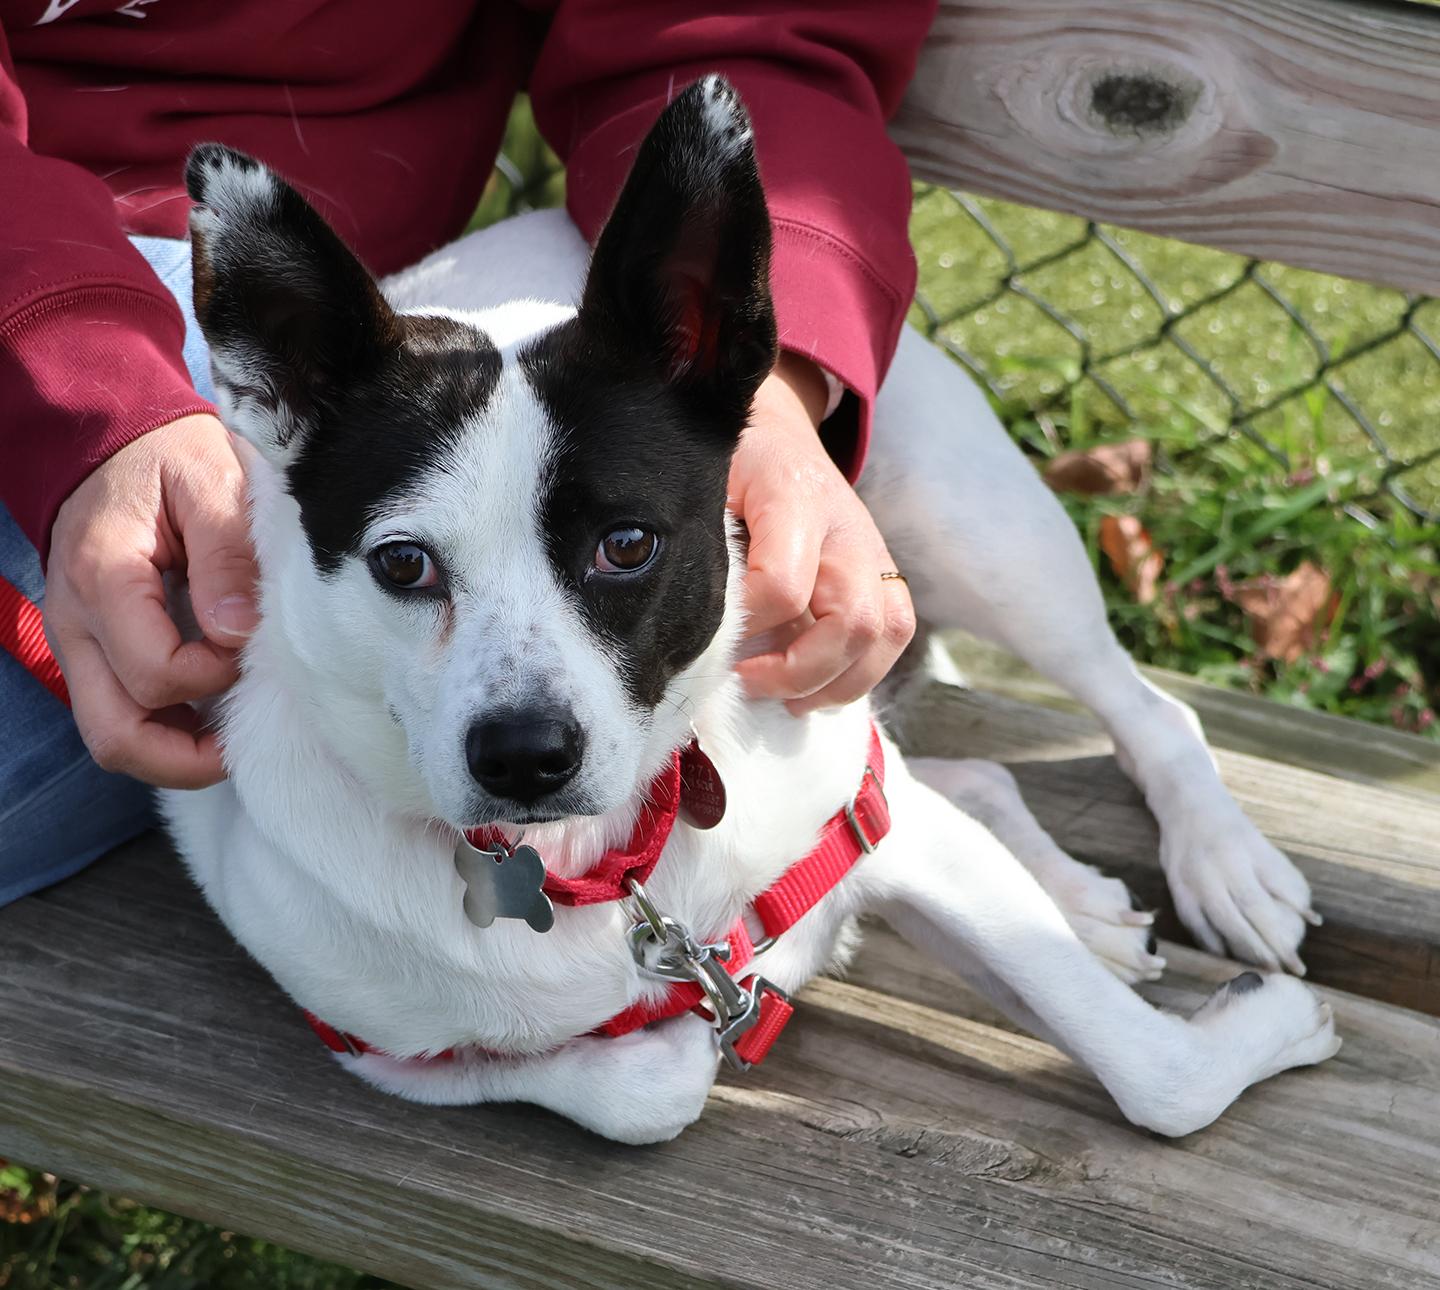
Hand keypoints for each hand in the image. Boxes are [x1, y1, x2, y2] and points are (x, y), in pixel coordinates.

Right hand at [45, 413, 258, 787]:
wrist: (114, 440)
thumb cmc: (168, 458)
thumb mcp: (211, 483)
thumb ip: (227, 556)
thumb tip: (237, 633)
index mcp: (103, 578)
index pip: (156, 674)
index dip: (214, 676)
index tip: (251, 646)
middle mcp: (76, 624)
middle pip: (116, 735)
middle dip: (188, 756)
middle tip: (246, 733)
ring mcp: (78, 645)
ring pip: (112, 737)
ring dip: (176, 753)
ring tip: (233, 732)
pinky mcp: (93, 652)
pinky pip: (118, 716)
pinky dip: (166, 732)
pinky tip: (212, 714)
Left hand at [731, 353, 914, 713]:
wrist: (776, 431)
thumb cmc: (729, 464)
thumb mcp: (702, 487)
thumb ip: (701, 545)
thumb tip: (681, 620)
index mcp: (794, 494)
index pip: (783, 585)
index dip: (746, 625)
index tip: (709, 638)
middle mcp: (845, 526)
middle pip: (852, 620)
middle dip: (797, 669)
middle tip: (745, 681)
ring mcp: (873, 551)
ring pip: (884, 633)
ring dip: (836, 682)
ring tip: (785, 698)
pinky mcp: (883, 572)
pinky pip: (894, 633)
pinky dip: (859, 673)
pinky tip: (814, 687)